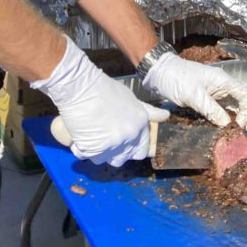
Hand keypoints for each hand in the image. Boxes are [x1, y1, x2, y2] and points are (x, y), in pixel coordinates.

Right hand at [31, 38, 168, 165]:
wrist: (81, 87)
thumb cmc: (105, 89)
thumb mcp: (132, 99)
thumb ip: (147, 112)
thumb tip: (165, 116)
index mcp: (140, 124)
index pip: (142, 150)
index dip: (132, 148)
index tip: (124, 144)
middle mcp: (129, 137)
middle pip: (124, 158)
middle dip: (116, 153)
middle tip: (106, 140)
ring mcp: (112, 145)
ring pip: (106, 160)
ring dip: (99, 153)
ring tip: (93, 137)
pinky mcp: (93, 149)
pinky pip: (87, 157)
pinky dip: (82, 150)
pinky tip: (81, 137)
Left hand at [142, 53, 246, 129]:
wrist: (161, 72)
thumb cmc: (177, 79)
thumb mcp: (194, 95)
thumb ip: (212, 110)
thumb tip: (227, 125)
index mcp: (223, 80)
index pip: (246, 94)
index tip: (240, 125)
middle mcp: (224, 85)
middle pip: (246, 98)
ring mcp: (217, 92)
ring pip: (237, 104)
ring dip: (242, 116)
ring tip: (239, 131)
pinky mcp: (210, 99)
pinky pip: (225, 108)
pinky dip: (230, 118)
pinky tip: (228, 127)